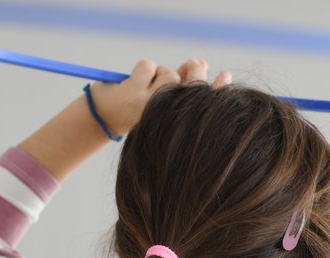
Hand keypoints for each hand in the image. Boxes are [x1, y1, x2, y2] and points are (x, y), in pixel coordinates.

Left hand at [88, 58, 232, 137]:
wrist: (104, 119)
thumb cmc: (136, 108)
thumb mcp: (162, 99)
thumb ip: (183, 83)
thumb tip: (200, 63)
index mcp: (175, 121)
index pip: (203, 104)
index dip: (218, 89)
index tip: (225, 75)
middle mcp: (165, 116)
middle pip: (188, 84)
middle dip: (191, 69)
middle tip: (191, 64)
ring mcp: (149, 104)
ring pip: (168, 73)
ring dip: (159, 72)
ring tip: (148, 85)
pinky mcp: (133, 92)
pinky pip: (148, 66)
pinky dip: (143, 68)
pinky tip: (134, 81)